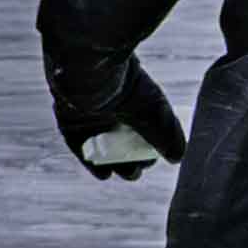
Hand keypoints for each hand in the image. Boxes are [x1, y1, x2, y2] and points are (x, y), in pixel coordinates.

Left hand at [63, 62, 185, 179]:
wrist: (90, 73)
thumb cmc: (128, 87)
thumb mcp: (156, 113)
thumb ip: (168, 136)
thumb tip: (177, 158)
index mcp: (134, 100)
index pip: (144, 129)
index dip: (148, 148)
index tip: (153, 160)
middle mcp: (112, 107)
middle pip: (122, 141)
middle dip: (132, 159)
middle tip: (138, 169)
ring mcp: (90, 114)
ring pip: (103, 145)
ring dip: (114, 163)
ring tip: (126, 172)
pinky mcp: (70, 120)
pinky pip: (80, 144)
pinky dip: (91, 161)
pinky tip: (104, 174)